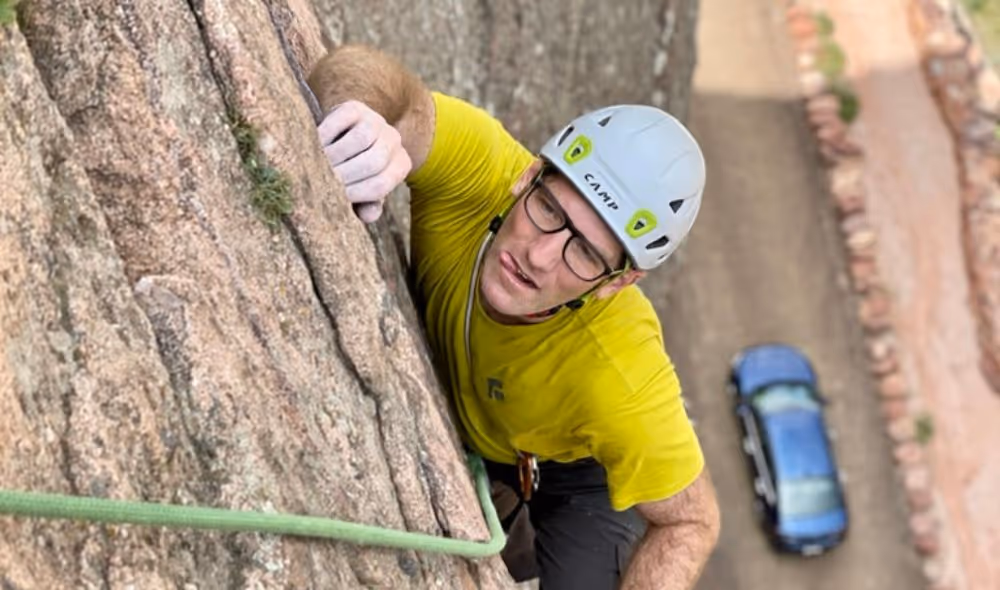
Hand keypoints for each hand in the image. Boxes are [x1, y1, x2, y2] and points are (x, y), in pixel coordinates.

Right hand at [317, 100, 412, 222]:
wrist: (345, 132)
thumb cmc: (351, 170)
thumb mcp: (361, 188)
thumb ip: (366, 203)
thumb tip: (370, 214)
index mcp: (400, 165)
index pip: (380, 185)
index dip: (355, 194)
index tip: (334, 198)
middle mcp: (393, 140)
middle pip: (375, 162)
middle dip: (345, 174)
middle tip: (321, 182)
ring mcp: (376, 121)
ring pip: (361, 140)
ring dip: (336, 154)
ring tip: (318, 165)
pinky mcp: (355, 107)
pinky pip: (342, 120)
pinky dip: (327, 133)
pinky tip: (315, 144)